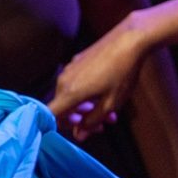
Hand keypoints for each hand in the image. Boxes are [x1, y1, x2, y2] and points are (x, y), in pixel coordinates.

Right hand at [47, 13, 152, 139]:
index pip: (50, 115)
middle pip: (62, 108)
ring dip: (86, 108)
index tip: (76, 130)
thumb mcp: (111, 103)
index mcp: (69, 93)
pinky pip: (75, 84)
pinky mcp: (75, 63)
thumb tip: (79, 135)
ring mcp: (69, 70)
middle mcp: (63, 81)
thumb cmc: (121, 73)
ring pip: (70, 96)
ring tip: (109, 113)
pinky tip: (104, 94)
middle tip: (101, 126)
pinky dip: (86, 94)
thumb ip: (92, 121)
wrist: (127, 42)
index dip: (57, 127)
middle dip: (80, 120)